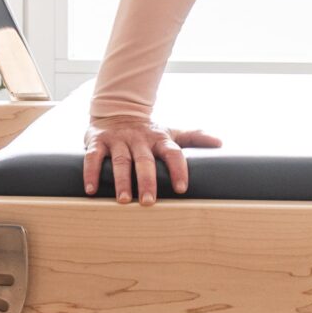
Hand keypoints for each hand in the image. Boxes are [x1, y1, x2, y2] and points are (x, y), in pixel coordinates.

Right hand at [83, 120, 220, 202]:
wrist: (117, 110)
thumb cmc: (148, 131)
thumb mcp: (171, 132)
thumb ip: (194, 137)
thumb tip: (220, 143)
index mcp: (159, 139)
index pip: (172, 153)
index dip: (178, 169)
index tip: (182, 188)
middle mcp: (139, 139)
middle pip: (145, 161)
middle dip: (147, 181)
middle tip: (149, 202)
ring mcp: (118, 140)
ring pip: (120, 161)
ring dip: (122, 181)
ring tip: (123, 200)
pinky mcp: (97, 141)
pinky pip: (93, 158)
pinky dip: (91, 173)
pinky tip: (91, 191)